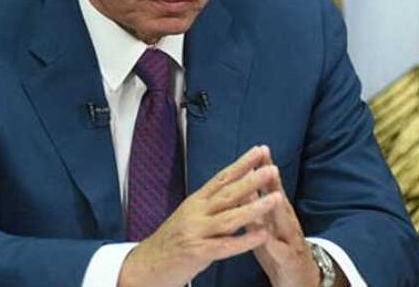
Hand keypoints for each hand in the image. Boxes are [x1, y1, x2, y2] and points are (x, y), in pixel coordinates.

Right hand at [118, 146, 282, 286]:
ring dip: (255, 207)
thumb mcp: (188, 217)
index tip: (258, 152)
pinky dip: (245, 240)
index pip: (221, 178)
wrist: (144, 266)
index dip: (241, 164)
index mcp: (195, 202)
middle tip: (272, 169)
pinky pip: (225, 246)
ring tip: (275, 198)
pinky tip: (261, 235)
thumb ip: (209, 206)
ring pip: (230, 217)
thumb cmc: (169, 243)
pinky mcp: (197, 253)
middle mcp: (195, 213)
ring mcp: (196, 232)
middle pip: (228, 193)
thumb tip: (232, 191)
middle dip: (252, 180)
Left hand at [248, 148, 345, 286]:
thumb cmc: (277, 248)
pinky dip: (273, 243)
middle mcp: (285, 221)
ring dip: (278, 207)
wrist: (298, 280)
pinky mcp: (289, 259)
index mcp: (276, 212)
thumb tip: (245, 179)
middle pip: (279, 197)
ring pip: (283, 221)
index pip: (270, 186)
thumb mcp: (265, 222)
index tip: (258, 149)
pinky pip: (280, 250)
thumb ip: (255, 203)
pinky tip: (267, 236)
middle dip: (273, 180)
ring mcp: (289, 239)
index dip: (264, 168)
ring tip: (273, 193)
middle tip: (267, 162)